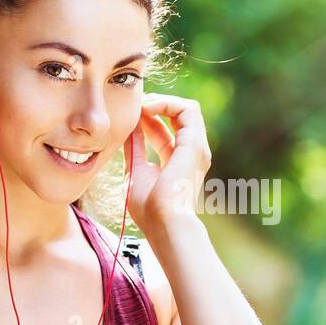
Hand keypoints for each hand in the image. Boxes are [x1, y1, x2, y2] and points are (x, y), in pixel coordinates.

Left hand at [123, 93, 212, 234]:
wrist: (164, 223)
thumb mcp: (135, 171)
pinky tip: (148, 108)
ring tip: (142, 105)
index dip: (147, 119)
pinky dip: (167, 103)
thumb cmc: (149, 208)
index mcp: (177, 163)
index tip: (129, 115)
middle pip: (177, 117)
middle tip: (135, 105)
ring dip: (162, 101)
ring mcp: (196, 147)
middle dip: (155, 105)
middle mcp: (191, 154)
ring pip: (186, 108)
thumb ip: (134, 148)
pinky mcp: (194, 143)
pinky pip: (187, 109)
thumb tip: (129, 128)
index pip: (164, 131)